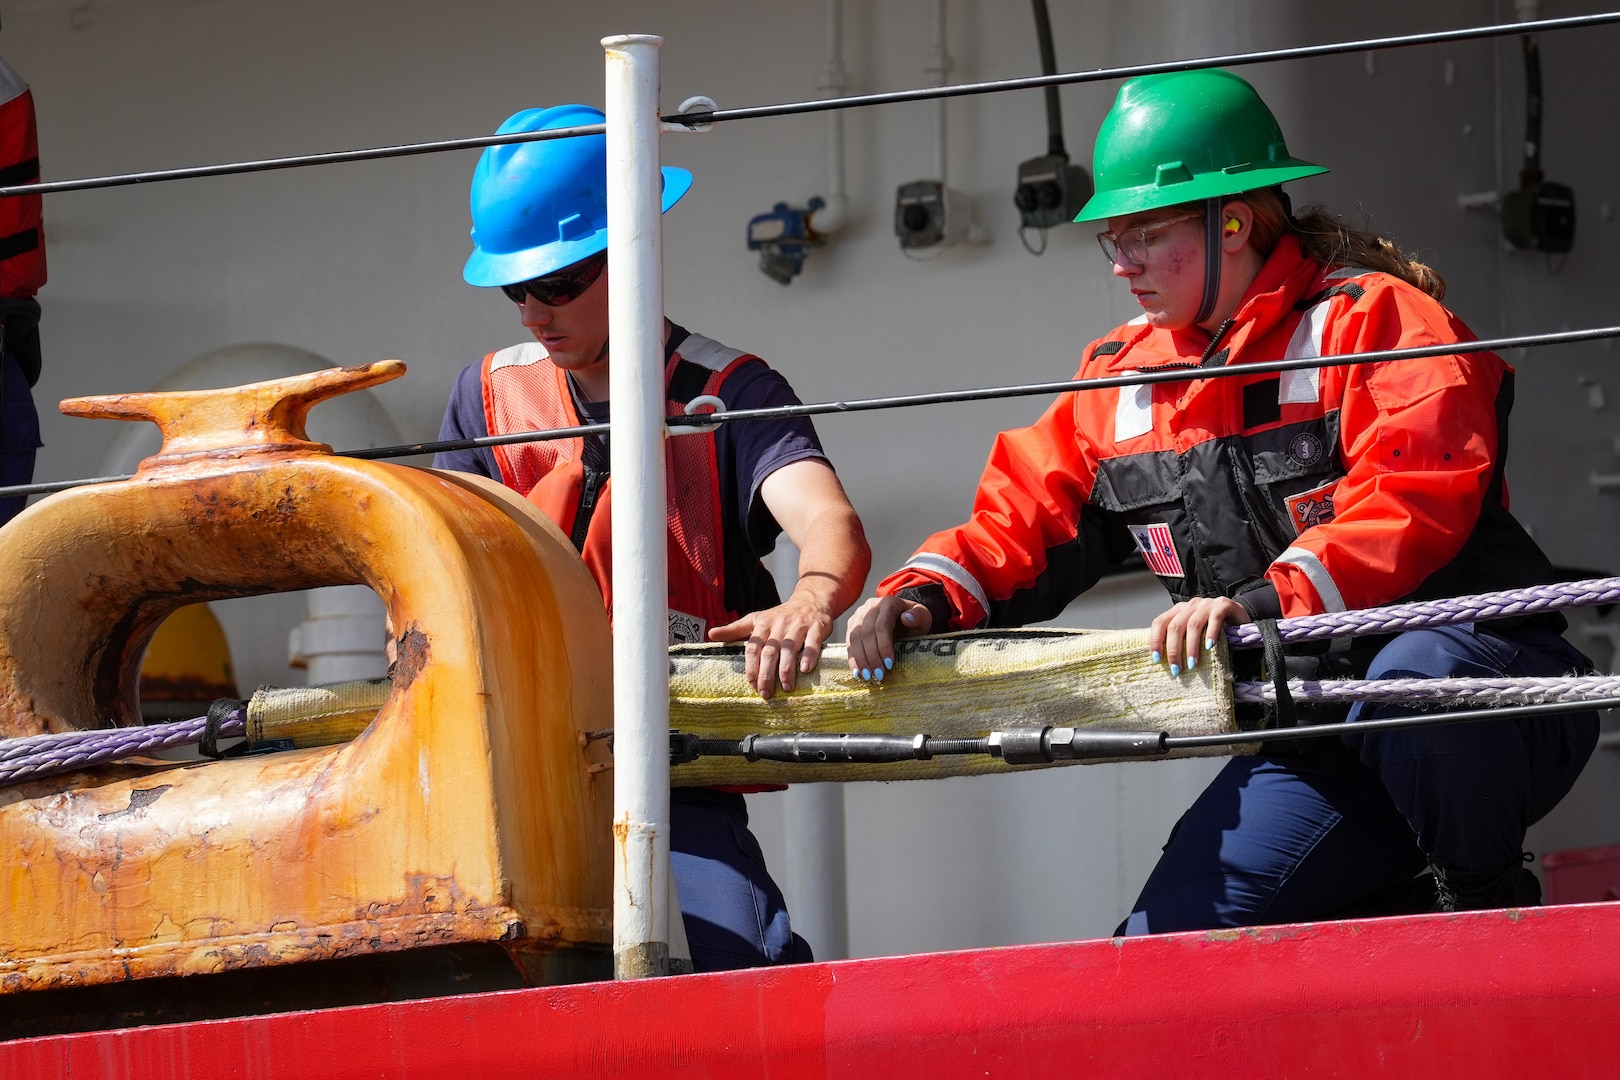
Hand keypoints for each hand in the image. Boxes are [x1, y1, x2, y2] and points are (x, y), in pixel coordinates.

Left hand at [708, 593, 834, 699]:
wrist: (810, 601)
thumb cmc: (779, 616)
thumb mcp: (755, 619)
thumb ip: (734, 629)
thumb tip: (711, 634)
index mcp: (762, 624)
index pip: (753, 647)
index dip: (751, 666)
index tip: (751, 684)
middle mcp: (779, 625)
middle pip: (769, 651)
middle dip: (766, 674)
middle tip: (766, 693)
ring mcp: (798, 626)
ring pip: (789, 648)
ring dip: (787, 669)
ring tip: (786, 687)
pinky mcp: (816, 628)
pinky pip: (812, 643)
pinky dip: (808, 656)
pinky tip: (805, 669)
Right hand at [845, 594, 931, 681]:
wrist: (903, 617)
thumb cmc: (914, 620)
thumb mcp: (923, 617)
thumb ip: (919, 616)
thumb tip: (907, 618)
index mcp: (887, 603)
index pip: (882, 626)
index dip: (884, 646)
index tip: (890, 664)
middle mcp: (869, 607)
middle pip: (866, 633)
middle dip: (872, 656)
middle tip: (879, 675)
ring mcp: (858, 615)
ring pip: (854, 638)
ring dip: (860, 659)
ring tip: (868, 676)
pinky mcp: (852, 626)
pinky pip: (848, 643)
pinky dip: (853, 659)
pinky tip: (858, 672)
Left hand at [1148, 597, 1248, 675]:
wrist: (1239, 617)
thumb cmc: (1213, 630)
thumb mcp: (1194, 634)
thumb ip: (1182, 641)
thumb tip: (1168, 664)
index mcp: (1178, 610)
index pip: (1160, 622)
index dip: (1156, 640)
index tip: (1157, 659)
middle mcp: (1190, 605)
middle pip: (1175, 626)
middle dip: (1174, 650)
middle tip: (1176, 669)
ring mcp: (1206, 604)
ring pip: (1193, 625)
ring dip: (1191, 647)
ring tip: (1192, 664)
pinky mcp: (1223, 605)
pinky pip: (1215, 619)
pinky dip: (1211, 633)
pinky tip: (1209, 647)